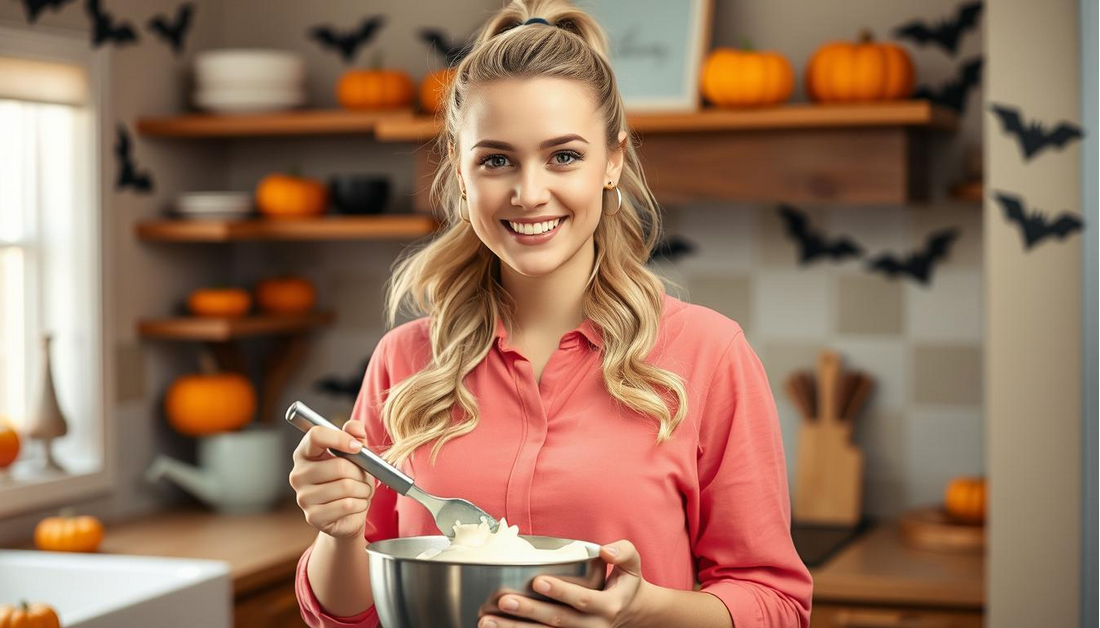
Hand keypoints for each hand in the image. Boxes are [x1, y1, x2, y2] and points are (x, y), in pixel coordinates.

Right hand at [289, 419, 374, 539]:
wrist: (349, 514)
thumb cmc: (351, 480)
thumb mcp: (356, 455)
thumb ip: (355, 436)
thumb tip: (354, 426)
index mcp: (305, 453)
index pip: (316, 435)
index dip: (340, 438)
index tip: (357, 447)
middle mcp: (298, 474)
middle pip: (339, 466)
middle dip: (360, 473)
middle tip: (363, 478)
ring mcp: (303, 497)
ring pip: (346, 487)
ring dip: (363, 490)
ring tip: (361, 491)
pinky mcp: (313, 516)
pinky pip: (346, 505)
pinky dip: (360, 504)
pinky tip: (357, 504)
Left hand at [478, 540, 652, 627]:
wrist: (633, 615)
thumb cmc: (626, 584)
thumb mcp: (633, 566)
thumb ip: (623, 552)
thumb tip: (606, 550)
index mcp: (608, 606)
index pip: (582, 600)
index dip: (561, 592)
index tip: (538, 581)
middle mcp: (594, 626)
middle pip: (557, 621)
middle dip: (528, 612)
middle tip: (504, 601)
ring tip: (487, 622)